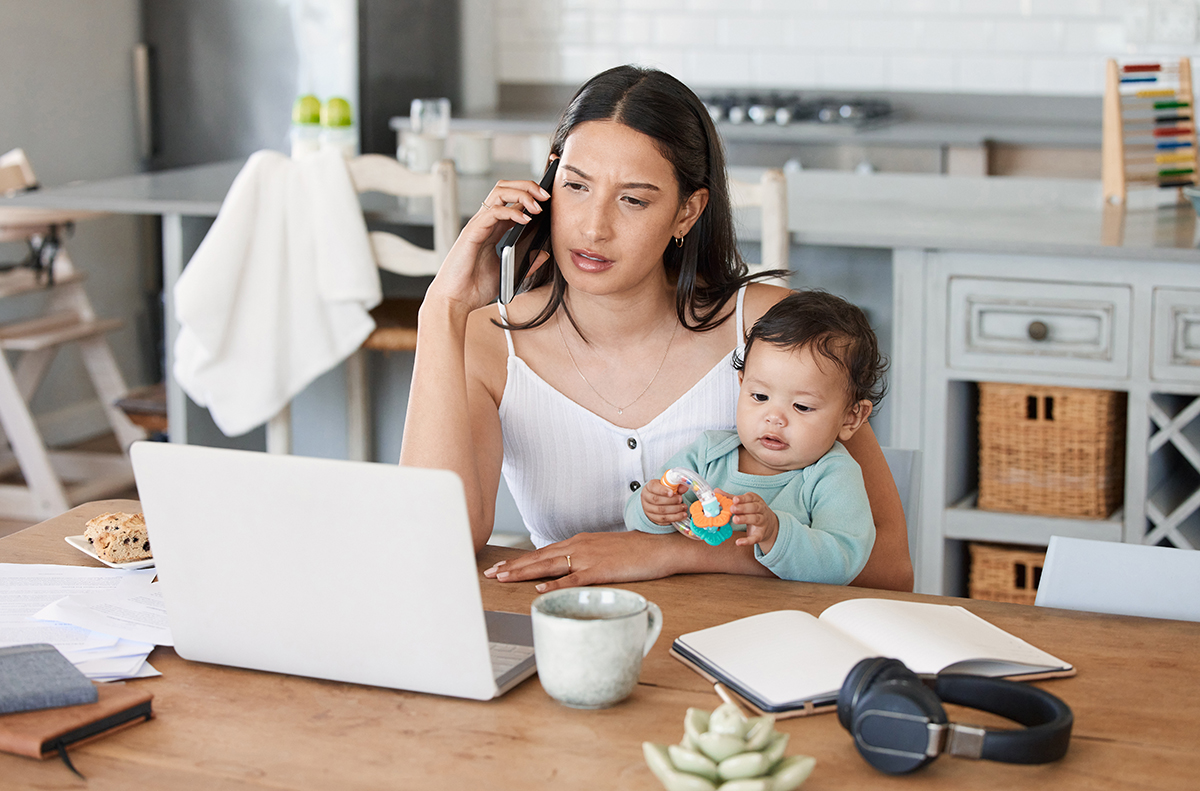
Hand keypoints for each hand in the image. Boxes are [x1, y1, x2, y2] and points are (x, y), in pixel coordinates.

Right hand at [424, 178, 551, 310]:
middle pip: (505, 188)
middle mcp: (485, 222)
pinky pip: (493, 212)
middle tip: (546, 195)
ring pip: (499, 193)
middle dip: (528, 186)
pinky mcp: (473, 232)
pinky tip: (526, 219)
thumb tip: (544, 253)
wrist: (455, 300)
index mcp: (494, 229)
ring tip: (538, 205)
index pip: (511, 199)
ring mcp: (478, 225)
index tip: (548, 199)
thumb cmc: (475, 287)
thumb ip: (526, 263)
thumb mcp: (509, 273)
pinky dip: (512, 212)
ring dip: (522, 193)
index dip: (529, 194)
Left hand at [482, 531, 687, 592]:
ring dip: (524, 572)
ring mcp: (588, 558)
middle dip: (513, 565)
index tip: (501, 565)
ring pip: (548, 565)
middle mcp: (578, 546)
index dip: (521, 559)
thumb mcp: (603, 550)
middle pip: (539, 557)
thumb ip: (584, 557)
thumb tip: (569, 568)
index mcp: (579, 541)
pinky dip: (554, 585)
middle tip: (491, 573)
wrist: (658, 548)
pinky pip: (572, 579)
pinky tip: (540, 590)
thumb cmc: (634, 551)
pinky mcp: (600, 571)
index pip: (543, 551)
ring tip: (504, 578)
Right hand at [640, 478, 686, 526]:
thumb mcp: (669, 485)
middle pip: (656, 500)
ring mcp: (648, 509)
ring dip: (674, 511)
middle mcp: (646, 498)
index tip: (672, 493)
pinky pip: (662, 520)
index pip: (654, 488)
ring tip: (683, 509)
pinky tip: (680, 516)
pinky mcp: (652, 518)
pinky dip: (673, 519)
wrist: (655, 498)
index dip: (663, 491)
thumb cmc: (663, 490)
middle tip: (681, 500)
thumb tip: (684, 488)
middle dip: (671, 501)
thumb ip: (677, 485)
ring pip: (660, 512)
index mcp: (649, 487)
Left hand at [731, 491, 779, 553]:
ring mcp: (763, 522)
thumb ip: (731, 498)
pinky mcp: (761, 534)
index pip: (751, 498)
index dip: (743, 498)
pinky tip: (738, 542)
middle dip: (743, 508)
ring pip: (756, 519)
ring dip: (745, 519)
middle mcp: (762, 510)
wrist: (770, 525)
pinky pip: (755, 538)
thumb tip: (716, 491)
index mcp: (757, 501)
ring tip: (735, 519)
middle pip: (754, 508)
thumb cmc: (753, 511)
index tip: (735, 499)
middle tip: (732, 509)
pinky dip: (747, 540)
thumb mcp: (745, 503)